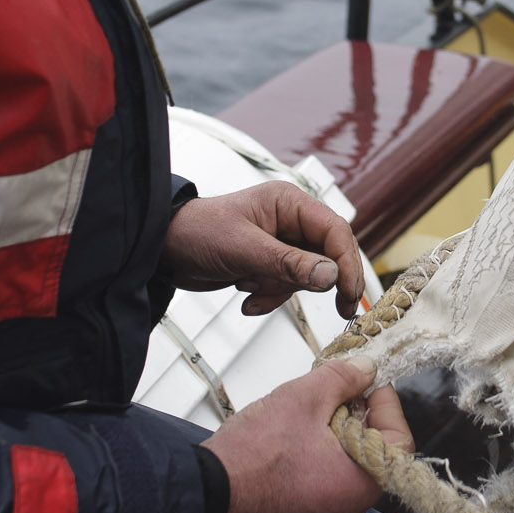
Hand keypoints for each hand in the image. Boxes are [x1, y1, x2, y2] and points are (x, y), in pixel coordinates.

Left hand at [161, 182, 364, 319]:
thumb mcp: (245, 250)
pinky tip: (246, 298)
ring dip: (280, 290)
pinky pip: (285, 286)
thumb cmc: (197, 232)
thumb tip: (331, 276)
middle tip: (340, 309)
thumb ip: (289, 264)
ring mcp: (280, 243)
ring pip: (306, 276)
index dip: (347, 262)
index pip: (335, 230)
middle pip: (328, 255)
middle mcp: (290, 221)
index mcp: (289, 203)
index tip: (348, 292)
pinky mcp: (269, 264)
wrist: (164, 250)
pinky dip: (269, 296)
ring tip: (250, 286)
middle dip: (319, 282)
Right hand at [201, 355, 412, 512]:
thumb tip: (365, 370)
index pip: (399, 442)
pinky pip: (323, 483)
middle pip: (371, 454)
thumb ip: (343, 379)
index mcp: (361, 485)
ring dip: (333, 437)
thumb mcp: (303, 398)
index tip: (368, 384)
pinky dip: (315, 459)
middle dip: (354, 418)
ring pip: (345, 468)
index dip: (386, 405)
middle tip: (332, 394)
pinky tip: (290, 440)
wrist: (208, 493)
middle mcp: (349, 510)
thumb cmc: (252, 457)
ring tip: (305, 415)